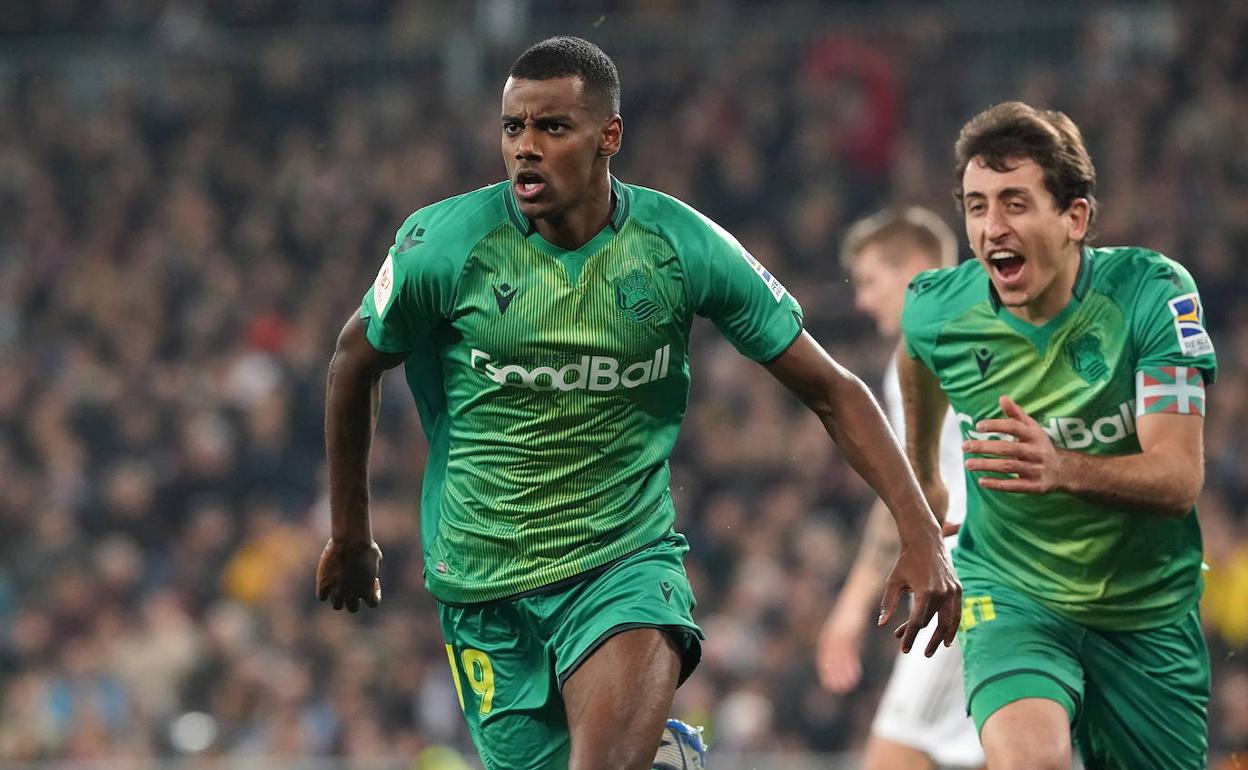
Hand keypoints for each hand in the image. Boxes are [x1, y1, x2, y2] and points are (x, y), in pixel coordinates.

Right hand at [316, 538, 381, 611]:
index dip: (374, 594)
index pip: (373, 603)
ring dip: (339, 597)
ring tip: (340, 583)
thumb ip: (372, 567)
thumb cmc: (365, 546)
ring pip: (337, 605)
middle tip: (354, 583)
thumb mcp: (375, 556)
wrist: (349, 542)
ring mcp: (337, 591)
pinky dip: (324, 591)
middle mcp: (352, 594)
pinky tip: (328, 579)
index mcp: (367, 589)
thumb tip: (369, 568)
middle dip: (354, 598)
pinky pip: (321, 596)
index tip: (372, 581)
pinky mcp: (323, 585)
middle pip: (352, 608)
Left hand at [815, 607, 865, 692]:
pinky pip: (850, 650)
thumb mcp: (848, 636)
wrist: (857, 602)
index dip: (826, 672)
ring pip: (840, 657)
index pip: (824, 657)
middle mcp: (832, 637)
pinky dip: (852, 663)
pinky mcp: (851, 632)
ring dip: (842, 673)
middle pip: (830, 659)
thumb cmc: (852, 620)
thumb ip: (847, 649)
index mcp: (828, 637)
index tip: (829, 686)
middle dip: (833, 675)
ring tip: (847, 687)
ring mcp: (841, 634)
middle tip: (836, 690)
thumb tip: (848, 664)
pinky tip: (856, 675)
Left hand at [878, 531, 961, 656]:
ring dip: (942, 636)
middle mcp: (942, 593)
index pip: (918, 622)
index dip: (910, 636)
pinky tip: (948, 636)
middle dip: (926, 640)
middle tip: (919, 653)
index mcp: (925, 592)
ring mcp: (953, 591)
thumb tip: (881, 625)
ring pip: (949, 621)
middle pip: (934, 624)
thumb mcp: (893, 582)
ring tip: (935, 648)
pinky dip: (953, 625)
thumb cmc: (905, 561)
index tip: (904, 649)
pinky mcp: (958, 588)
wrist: (925, 541)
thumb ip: (888, 604)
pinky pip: (957, 612)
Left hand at [962, 395, 1064, 494]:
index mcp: (1034, 435)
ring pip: (1009, 466)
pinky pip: (1014, 485)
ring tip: (968, 463)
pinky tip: (981, 481)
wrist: (1063, 470)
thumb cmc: (1040, 445)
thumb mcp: (1032, 428)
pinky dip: (997, 484)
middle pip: (1008, 448)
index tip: (978, 426)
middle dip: (985, 447)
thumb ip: (1016, 414)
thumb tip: (1002, 398)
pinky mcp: (1035, 486)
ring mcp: (1036, 469)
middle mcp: (1036, 451)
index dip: (997, 425)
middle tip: (965, 446)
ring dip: (987, 465)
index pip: (1014, 427)